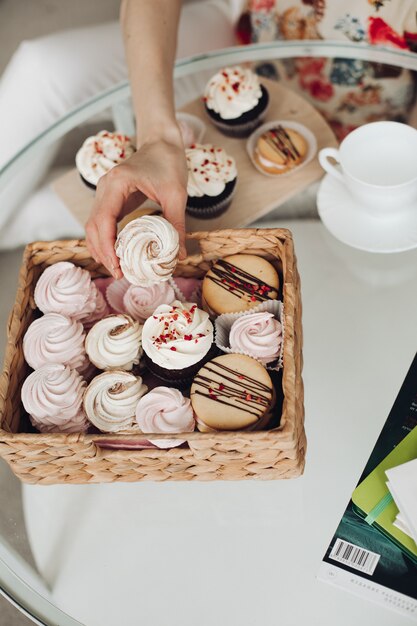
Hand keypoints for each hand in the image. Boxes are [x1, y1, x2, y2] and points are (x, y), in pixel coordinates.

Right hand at [86, 129, 187, 278]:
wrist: (162, 143)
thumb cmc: (169, 162)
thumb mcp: (176, 194)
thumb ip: (177, 224)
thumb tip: (179, 256)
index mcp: (116, 183)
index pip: (102, 220)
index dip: (107, 247)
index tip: (117, 266)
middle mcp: (104, 187)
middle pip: (92, 226)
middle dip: (102, 252)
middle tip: (118, 273)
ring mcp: (104, 193)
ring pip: (93, 226)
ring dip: (101, 249)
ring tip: (117, 268)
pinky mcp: (110, 199)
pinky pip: (102, 223)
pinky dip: (105, 240)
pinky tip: (117, 255)